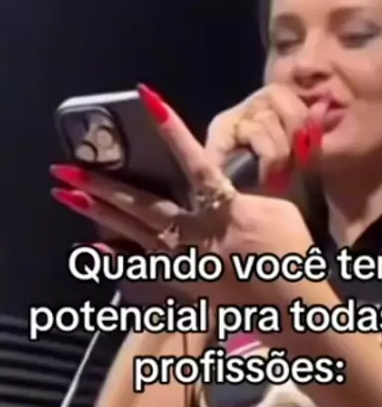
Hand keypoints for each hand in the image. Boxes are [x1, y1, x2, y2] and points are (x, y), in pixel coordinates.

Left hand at [50, 85, 318, 305]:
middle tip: (63, 170)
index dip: (170, 128)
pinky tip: (91, 246)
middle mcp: (194, 232)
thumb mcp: (278, 212)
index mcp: (223, 208)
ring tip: (65, 196)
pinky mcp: (179, 281)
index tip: (146, 98)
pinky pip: (141, 266)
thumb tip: (219, 194)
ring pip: (132, 231)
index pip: (193, 161)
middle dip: (101, 185)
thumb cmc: (292, 256)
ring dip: (98, 212)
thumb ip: (242, 198)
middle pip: (141, 203)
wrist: (290, 308)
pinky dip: (115, 256)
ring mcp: (182, 260)